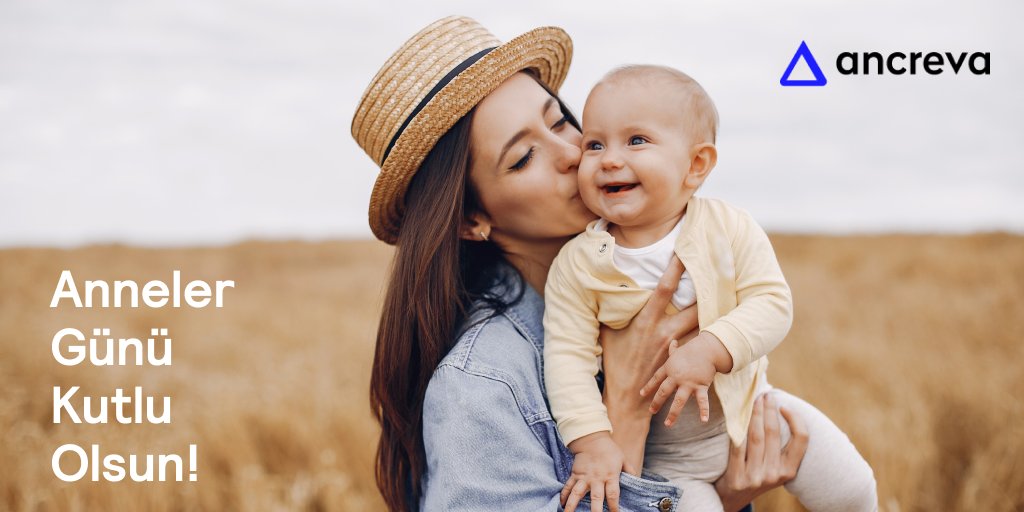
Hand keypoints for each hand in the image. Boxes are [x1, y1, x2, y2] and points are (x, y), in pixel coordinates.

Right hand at [562, 432, 624, 511]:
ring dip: (572, 505)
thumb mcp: (623, 459)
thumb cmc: (609, 450)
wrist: (592, 438)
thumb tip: (637, 481)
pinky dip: (564, 495)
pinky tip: (561, 503)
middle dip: (595, 511)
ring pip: (577, 493)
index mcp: (610, 476)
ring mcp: (584, 477)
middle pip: (596, 498)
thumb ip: (630, 471)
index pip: (613, 495)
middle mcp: (597, 478)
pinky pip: (568, 486)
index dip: (614, 507)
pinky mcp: (575, 474)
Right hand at [599, 257, 699, 471]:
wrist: (628, 395)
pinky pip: (699, 341)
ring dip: (712, 310)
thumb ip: (614, 310)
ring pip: (701, 323)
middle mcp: (664, 331)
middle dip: (706, 289)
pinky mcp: (682, 358)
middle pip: (693, 306)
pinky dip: (708, 332)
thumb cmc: (615, 360)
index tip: (682, 253)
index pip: (663, 289)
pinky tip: (720, 325)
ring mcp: (676, 346)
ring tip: (726, 295)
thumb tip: (607, 289)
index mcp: (646, 321)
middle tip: (719, 271)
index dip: (674, 270)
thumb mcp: (609, 331)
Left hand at [641, 332, 729, 425]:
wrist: (708, 349)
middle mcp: (677, 377)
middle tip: (651, 411)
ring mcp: (688, 383)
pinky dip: (704, 410)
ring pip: (679, 400)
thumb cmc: (693, 350)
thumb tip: (673, 342)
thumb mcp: (681, 351)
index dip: (649, 387)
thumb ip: (674, 350)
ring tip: (668, 424)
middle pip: (664, 392)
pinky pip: (702, 401)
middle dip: (657, 402)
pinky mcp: (701, 386)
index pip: (656, 379)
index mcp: (670, 368)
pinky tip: (704, 420)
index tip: (641, 395)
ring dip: (673, 413)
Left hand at [714, 393, 808, 511]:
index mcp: (789, 470)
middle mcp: (775, 474)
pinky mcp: (737, 477)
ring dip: (754, 414)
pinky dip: (738, 429)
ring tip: (753, 400)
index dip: (796, 420)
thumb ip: (778, 446)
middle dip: (769, 410)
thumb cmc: (755, 473)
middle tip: (765, 395)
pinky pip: (737, 446)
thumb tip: (780, 409)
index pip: (801, 440)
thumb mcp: (774, 466)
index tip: (785, 406)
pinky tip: (737, 416)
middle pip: (774, 433)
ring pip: (756, 437)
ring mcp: (756, 477)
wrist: (732, 497)